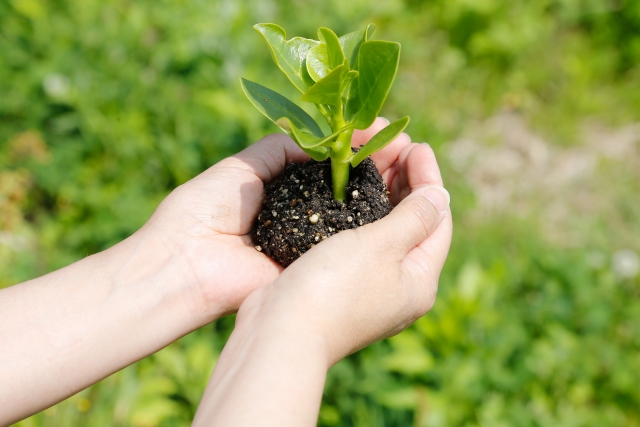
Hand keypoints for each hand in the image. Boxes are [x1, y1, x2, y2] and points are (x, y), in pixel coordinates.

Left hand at [137, 117, 414, 320]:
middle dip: (382, 165)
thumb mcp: (246, 166)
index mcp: (287, 189)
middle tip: (411, 148)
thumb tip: (332, 135)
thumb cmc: (204, 209)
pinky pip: (349, 241)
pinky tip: (396, 204)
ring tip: (412, 167)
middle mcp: (305, 213)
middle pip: (353, 186)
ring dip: (385, 191)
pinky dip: (373, 223)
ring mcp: (312, 239)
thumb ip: (285, 147)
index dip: (362, 145)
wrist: (184, 264)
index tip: (389, 130)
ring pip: (358, 214)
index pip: (335, 162)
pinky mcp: (315, 262)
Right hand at [242, 137, 451, 362]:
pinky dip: (361, 214)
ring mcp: (371, 288)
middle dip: (408, 184)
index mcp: (420, 281)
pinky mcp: (342, 286)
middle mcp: (400, 287)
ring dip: (384, 196)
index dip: (430, 180)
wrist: (281, 332)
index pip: (438, 221)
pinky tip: (347, 194)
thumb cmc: (336, 286)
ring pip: (386, 232)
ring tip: (375, 162)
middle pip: (414, 226)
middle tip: (397, 147)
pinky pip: (362, 241)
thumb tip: (441, 195)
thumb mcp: (382, 245)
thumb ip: (415, 217)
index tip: (418, 145)